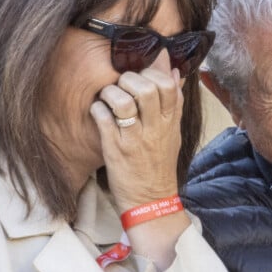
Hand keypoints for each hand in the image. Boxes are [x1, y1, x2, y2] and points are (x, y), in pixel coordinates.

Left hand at [90, 49, 182, 213]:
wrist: (151, 202)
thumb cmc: (160, 165)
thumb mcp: (174, 132)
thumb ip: (174, 102)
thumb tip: (173, 69)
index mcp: (170, 123)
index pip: (168, 85)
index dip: (153, 73)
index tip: (142, 76)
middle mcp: (154, 129)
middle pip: (146, 89)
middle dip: (129, 79)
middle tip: (121, 85)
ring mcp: (134, 139)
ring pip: (123, 102)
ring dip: (110, 92)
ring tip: (107, 97)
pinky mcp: (115, 150)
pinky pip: (103, 120)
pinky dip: (97, 109)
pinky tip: (97, 112)